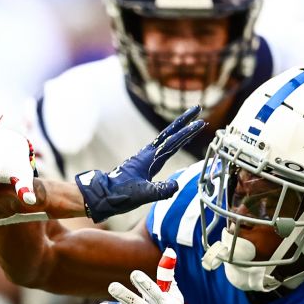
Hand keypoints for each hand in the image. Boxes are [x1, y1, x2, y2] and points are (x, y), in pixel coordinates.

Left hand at [75, 105, 203, 222]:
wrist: (102, 195)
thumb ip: (159, 191)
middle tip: (198, 108)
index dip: (187, 132)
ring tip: (191, 123)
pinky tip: (174, 143)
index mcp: (149, 158)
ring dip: (179, 130)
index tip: (201, 122)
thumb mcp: (142, 194)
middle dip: (184, 121)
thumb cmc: (120, 194)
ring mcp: (145, 158)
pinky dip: (172, 142)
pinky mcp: (143, 164)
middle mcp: (148, 154)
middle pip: (170, 133)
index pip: (172, 142)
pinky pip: (162, 148)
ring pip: (166, 139)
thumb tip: (176, 185)